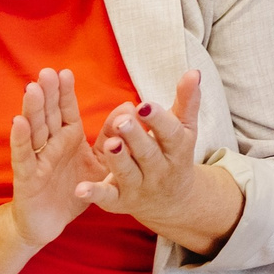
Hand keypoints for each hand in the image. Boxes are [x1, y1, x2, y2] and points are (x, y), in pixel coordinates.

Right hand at [8, 69, 107, 249]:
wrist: (50, 223)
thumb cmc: (74, 189)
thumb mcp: (100, 163)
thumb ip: (113, 136)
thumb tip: (130, 106)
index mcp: (69, 138)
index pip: (66, 111)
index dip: (64, 93)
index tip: (65, 72)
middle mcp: (51, 144)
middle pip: (48, 115)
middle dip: (48, 94)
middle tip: (47, 72)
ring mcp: (37, 159)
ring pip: (34, 130)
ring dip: (33, 110)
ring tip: (32, 88)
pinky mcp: (27, 177)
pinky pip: (24, 157)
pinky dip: (21, 139)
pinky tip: (18, 122)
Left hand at [77, 70, 207, 228]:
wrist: (172, 200)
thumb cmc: (174, 153)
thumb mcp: (183, 129)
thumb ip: (186, 101)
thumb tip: (194, 72)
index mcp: (176, 149)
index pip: (170, 133)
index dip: (158, 119)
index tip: (145, 105)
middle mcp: (159, 170)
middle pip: (147, 153)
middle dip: (135, 136)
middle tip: (123, 120)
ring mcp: (139, 187)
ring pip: (127, 173)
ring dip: (118, 159)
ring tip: (110, 143)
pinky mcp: (119, 201)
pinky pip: (106, 197)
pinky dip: (94, 194)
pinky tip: (80, 189)